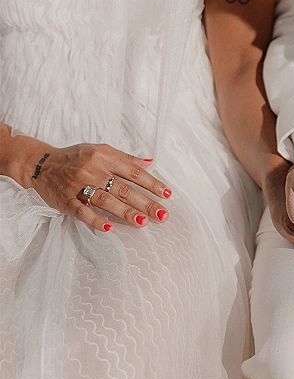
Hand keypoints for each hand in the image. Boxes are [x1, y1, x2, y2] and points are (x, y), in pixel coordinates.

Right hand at [6, 136, 171, 232]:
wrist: (42, 163)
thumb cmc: (75, 157)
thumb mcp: (100, 150)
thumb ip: (125, 158)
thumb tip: (150, 162)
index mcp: (104, 156)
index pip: (133, 171)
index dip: (152, 183)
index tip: (167, 194)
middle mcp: (93, 170)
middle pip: (123, 188)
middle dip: (144, 202)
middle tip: (162, 214)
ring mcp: (79, 186)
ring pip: (106, 201)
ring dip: (125, 212)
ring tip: (142, 222)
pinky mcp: (66, 200)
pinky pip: (82, 212)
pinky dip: (96, 220)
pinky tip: (110, 229)